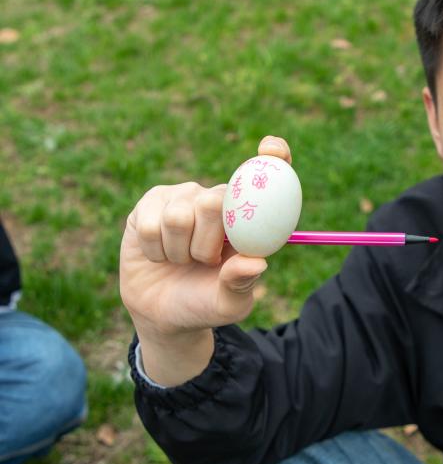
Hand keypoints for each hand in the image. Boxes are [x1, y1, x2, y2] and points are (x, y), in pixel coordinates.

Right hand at [119, 136, 290, 382]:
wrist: (165, 313)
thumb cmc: (206, 304)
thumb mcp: (230, 304)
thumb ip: (242, 283)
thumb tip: (258, 262)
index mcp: (249, 218)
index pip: (265, 176)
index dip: (272, 158)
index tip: (273, 150)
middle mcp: (218, 200)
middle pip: (214, 200)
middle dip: (207, 243)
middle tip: (205, 261)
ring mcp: (183, 198)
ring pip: (178, 217)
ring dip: (179, 252)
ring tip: (182, 260)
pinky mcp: (150, 203)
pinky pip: (149, 225)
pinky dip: (155, 251)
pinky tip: (159, 254)